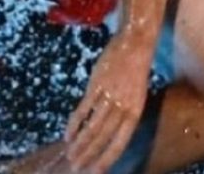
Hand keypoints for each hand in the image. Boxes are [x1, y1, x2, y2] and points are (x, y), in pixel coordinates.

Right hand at [64, 30, 152, 172]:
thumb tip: (105, 133)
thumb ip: (122, 113)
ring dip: (80, 143)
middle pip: (104, 137)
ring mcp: (110, 95)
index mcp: (136, 111)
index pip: (121, 142)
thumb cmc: (135, 70)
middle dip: (89, 155)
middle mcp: (124, 106)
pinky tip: (68, 135)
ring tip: (71, 156)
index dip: (107, 158)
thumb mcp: (135, 95)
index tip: (96, 172)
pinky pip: (83, 109)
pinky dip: (75, 123)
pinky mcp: (97, 85)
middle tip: (77, 168)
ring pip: (92, 126)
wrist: (135, 42)